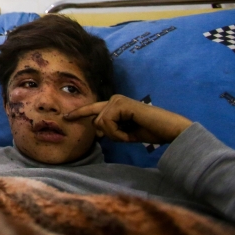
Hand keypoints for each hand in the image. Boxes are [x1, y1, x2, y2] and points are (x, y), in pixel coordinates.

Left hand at [65, 94, 192, 144]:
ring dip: (117, 135)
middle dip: (111, 134)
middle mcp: (114, 100)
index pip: (93, 110)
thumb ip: (111, 130)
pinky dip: (119, 133)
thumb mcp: (126, 132)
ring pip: (101, 124)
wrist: (169, 130)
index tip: (65, 116)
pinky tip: (131, 131)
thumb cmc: (151, 131)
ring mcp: (116, 100)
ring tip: (132, 132)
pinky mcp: (120, 103)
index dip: (79, 113)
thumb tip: (98, 131)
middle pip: (96, 122)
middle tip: (129, 135)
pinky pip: (108, 124)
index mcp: (114, 106)